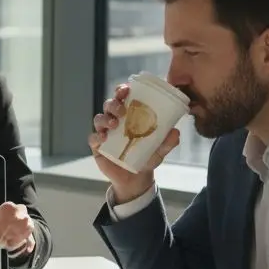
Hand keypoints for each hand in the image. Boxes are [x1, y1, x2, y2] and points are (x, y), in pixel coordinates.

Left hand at [0, 202, 34, 254]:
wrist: (15, 218)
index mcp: (6, 207)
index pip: (2, 221)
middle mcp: (19, 212)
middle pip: (11, 229)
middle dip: (1, 240)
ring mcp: (26, 222)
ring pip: (18, 238)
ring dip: (10, 243)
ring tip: (4, 242)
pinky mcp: (31, 231)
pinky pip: (30, 240)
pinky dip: (27, 245)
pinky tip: (26, 249)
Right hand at [88, 84, 179, 202]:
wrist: (136, 179)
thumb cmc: (146, 158)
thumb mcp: (160, 150)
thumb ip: (168, 142)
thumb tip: (176, 132)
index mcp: (129, 115)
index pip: (123, 98)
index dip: (122, 90)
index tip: (126, 89)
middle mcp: (115, 121)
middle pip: (109, 105)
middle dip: (114, 104)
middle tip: (122, 110)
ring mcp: (105, 133)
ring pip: (99, 118)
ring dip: (105, 119)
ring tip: (114, 125)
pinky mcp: (97, 146)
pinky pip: (92, 138)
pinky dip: (96, 136)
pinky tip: (103, 139)